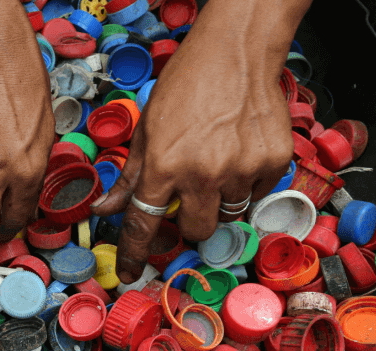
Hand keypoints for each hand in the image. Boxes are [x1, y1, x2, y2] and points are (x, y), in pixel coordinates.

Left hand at [90, 0, 306, 283]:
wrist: (235, 53)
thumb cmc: (186, 86)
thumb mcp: (146, 130)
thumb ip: (130, 176)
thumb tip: (104, 209)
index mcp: (164, 167)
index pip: (144, 225)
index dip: (136, 253)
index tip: (132, 272)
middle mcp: (203, 174)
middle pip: (195, 231)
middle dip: (189, 222)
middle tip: (191, 196)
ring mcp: (241, 170)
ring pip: (228, 215)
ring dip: (219, 200)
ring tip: (216, 163)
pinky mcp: (272, 163)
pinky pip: (257, 194)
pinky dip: (247, 183)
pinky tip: (239, 153)